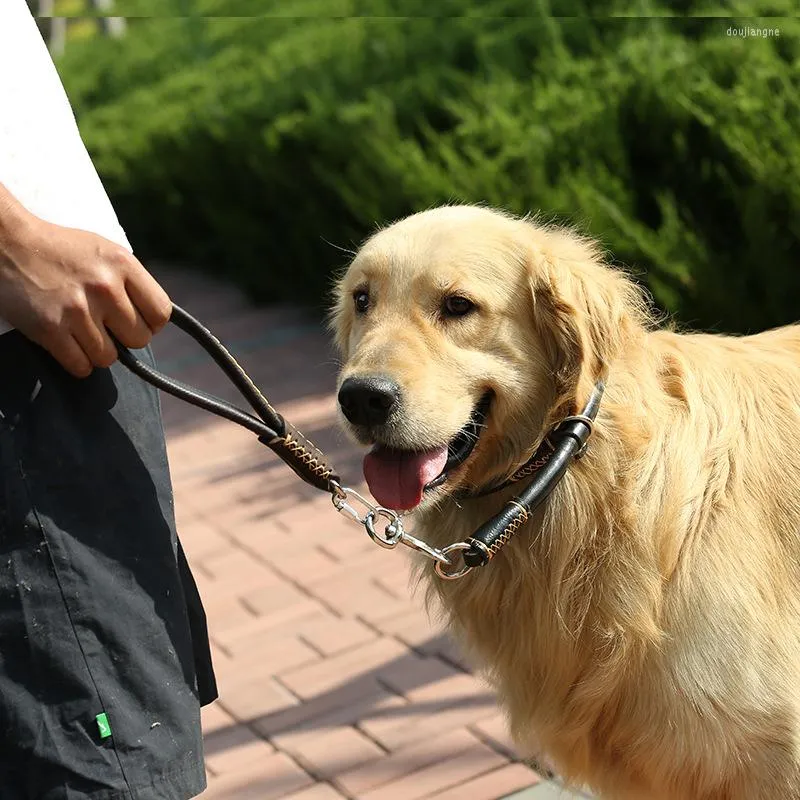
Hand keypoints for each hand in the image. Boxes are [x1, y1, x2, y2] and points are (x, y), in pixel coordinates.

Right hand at [0, 200, 170, 377]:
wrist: (6, 242)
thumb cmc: (61, 250)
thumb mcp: (106, 252)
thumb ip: (131, 282)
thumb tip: (154, 320)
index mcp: (123, 264)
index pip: (160, 313)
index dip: (151, 323)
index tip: (137, 320)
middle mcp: (104, 287)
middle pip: (139, 339)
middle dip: (124, 338)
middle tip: (106, 327)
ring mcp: (77, 310)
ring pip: (109, 358)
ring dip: (98, 351)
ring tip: (82, 332)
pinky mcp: (50, 329)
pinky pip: (81, 367)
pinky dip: (78, 363)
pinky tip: (69, 345)